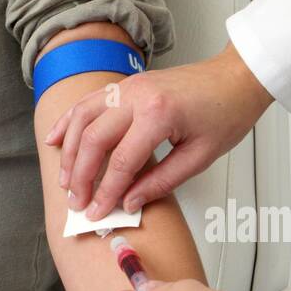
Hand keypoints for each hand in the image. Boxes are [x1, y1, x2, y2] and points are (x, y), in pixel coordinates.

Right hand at [45, 40, 272, 217]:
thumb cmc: (226, 113)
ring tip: (65, 180)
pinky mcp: (125, 85)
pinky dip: (68, 121)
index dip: (106, 192)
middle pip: (93, 140)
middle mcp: (136, 96)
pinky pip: (88, 102)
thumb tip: (129, 201)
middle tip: (77, 203)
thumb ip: (161, 181)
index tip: (97, 213)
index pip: (121, 162)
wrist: (236, 78)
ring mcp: (127, 87)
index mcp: (158, 115)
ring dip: (69, 151)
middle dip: (80, 176)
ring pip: (82, 119)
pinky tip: (55, 139)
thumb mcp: (200, 157)